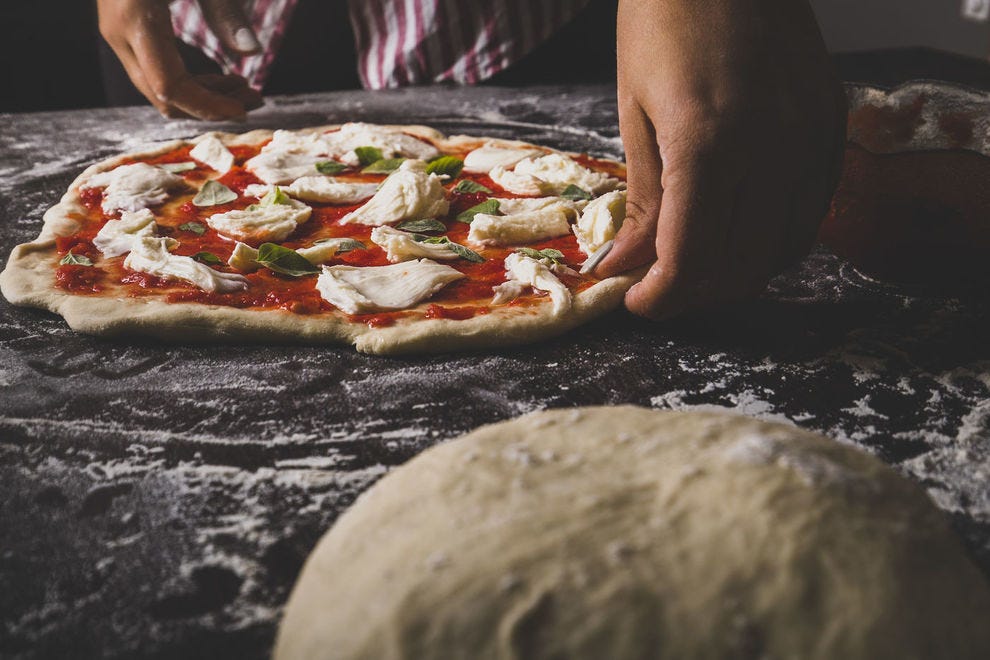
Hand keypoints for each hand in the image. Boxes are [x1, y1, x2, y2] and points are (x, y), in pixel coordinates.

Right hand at [97, 0, 263, 119]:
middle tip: (256, 96)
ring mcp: (116, 33)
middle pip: (164, 97)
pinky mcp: (123, 29)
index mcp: (135, 19)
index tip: (248, 108)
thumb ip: (225, 9)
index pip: (172, 88)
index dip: (210, 106)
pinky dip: (189, 81)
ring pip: (158, 89)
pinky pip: (155, 71)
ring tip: (244, 86)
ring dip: (203, 96)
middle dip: (212, 105)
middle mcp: (118, 33)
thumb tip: (252, 51)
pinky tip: (222, 75)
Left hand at [597, 0, 845, 317]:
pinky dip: (774, 241)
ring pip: (782, 248)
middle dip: (694, 294)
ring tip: (696, 267)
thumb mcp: (634, 111)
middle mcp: (771, 145)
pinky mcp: (832, 122)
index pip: (691, 258)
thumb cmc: (663, 20)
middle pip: (740, 265)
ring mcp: (811, 134)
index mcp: (708, 142)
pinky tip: (740, 235)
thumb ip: (642, 200)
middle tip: (660, 291)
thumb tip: (627, 267)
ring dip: (735, 275)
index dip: (662, 297)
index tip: (636, 303)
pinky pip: (811, 211)